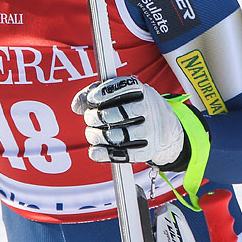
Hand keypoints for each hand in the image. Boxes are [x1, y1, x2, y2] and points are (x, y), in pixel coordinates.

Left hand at [71, 76, 185, 167]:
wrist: (165, 128)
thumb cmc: (134, 106)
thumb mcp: (121, 94)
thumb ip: (96, 94)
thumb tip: (76, 105)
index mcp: (142, 91)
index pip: (125, 87)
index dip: (105, 92)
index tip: (91, 98)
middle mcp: (149, 110)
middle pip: (120, 114)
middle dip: (97, 116)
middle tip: (89, 118)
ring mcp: (150, 131)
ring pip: (120, 136)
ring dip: (98, 136)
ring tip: (91, 134)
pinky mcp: (148, 151)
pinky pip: (125, 155)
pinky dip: (106, 154)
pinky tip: (94, 151)